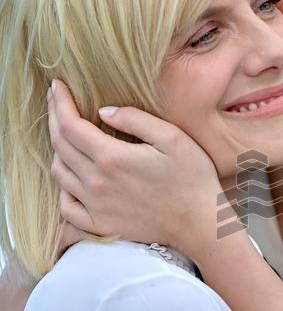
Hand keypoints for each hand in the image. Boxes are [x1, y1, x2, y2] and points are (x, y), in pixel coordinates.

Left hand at [47, 80, 220, 255]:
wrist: (200, 222)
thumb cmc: (192, 177)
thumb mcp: (171, 137)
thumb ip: (134, 119)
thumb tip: (102, 111)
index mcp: (112, 157)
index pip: (70, 125)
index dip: (59, 102)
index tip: (57, 85)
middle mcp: (96, 182)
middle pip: (59, 145)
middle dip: (54, 117)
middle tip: (56, 100)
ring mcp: (96, 206)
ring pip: (59, 173)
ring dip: (58, 150)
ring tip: (67, 136)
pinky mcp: (100, 225)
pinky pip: (66, 207)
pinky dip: (63, 189)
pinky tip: (72, 178)